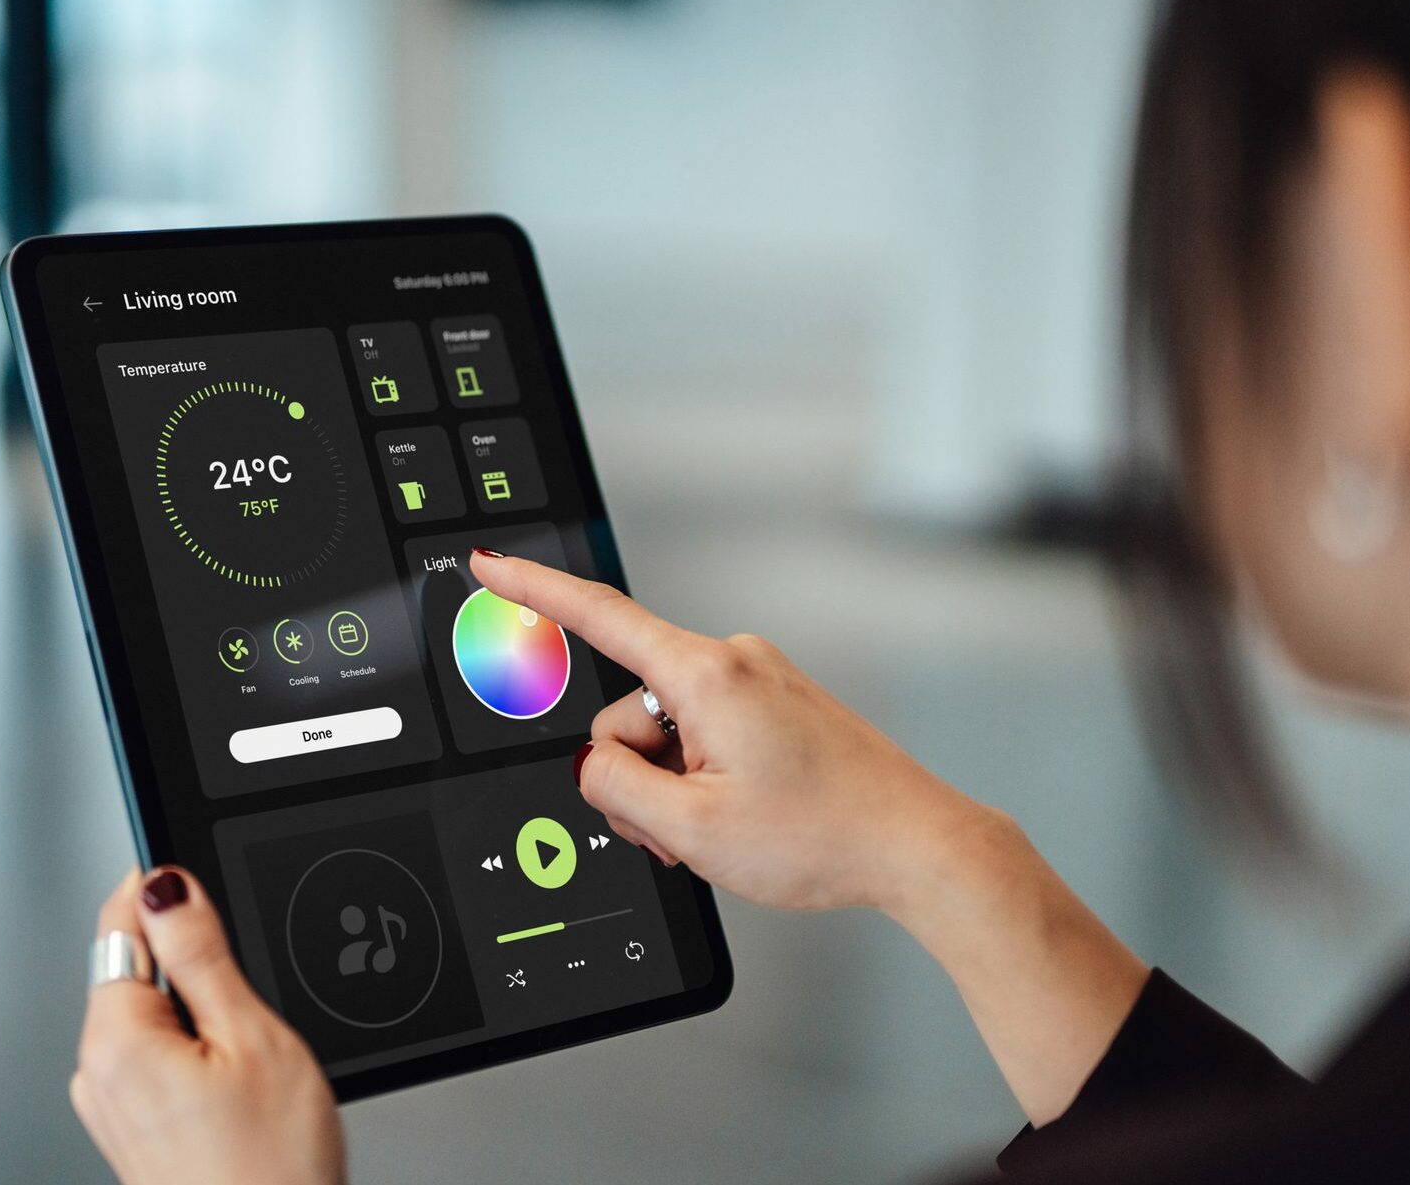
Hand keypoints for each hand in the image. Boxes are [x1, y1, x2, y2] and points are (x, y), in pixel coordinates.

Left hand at [72, 865, 343, 1184]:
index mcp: (115, 1041)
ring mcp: (114, 1109)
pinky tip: (241, 1092)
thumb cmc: (268, 1173)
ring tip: (252, 1064)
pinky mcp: (137, 1134)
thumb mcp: (253, 1036)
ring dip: (201, 1017)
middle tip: (252, 1004)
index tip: (199, 883)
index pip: (118, 923)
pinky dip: (199, 1057)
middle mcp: (98, 1075)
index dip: (164, 891)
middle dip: (194, 968)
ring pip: (154, 1019)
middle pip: (137, 971)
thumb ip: (201, 953)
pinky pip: (160, 1063)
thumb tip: (168, 886)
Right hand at [470, 551, 1147, 1123]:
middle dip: (637, 774)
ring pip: (667, 731)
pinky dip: (706, 777)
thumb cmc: (825, 835)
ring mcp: (760, 681)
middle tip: (686, 829)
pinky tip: (750, 814)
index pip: (599, 616)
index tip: (492, 563)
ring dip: (675, 785)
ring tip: (730, 828)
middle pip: (629, 709)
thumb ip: (615, 788)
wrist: (917, 845)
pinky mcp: (777, 703)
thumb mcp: (691, 829)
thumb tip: (595, 764)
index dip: (535, 589)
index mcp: (706, 675)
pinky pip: (706, 733)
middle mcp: (734, 661)